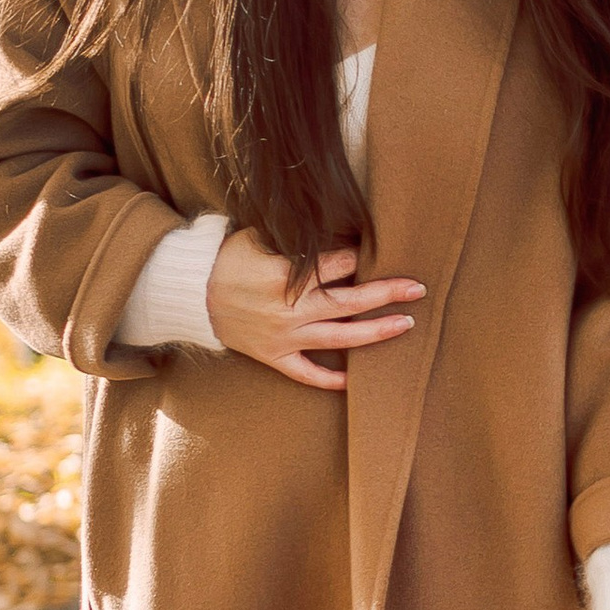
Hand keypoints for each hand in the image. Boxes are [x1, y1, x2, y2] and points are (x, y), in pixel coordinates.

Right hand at [205, 233, 423, 391]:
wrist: (192, 295)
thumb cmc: (228, 260)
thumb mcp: (259, 237)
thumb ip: (297, 238)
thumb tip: (338, 230)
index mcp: (285, 276)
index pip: (336, 264)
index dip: (359, 256)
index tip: (378, 250)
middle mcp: (289, 309)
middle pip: (348, 300)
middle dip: (386, 293)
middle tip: (417, 288)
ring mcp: (284, 336)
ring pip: (339, 337)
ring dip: (375, 332)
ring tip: (405, 324)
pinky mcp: (274, 356)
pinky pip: (307, 373)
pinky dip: (330, 378)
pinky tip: (355, 379)